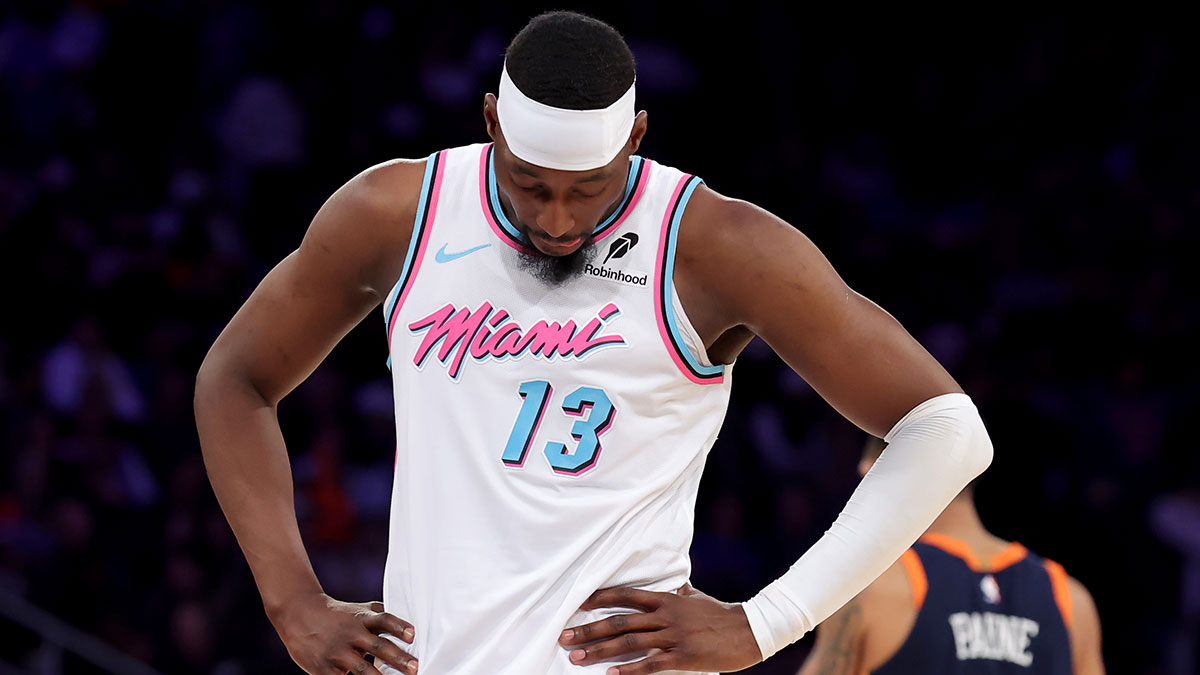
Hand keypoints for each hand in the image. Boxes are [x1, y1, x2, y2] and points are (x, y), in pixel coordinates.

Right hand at [269, 592, 417, 673]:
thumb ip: (379, 615)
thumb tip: (407, 623)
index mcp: (362, 618)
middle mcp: (351, 633)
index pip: (384, 619)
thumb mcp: (358, 609)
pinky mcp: (323, 667)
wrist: (298, 614)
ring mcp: (337, 651)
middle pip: (378, 645)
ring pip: (362, 667)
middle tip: (415, 667)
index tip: (412, 635)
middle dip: (398, 658)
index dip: (399, 626)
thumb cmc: (336, 614)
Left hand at [559, 584, 762, 673]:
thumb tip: (673, 585)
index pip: (625, 595)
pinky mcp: (682, 657)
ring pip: (628, 642)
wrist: (748, 630)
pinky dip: (628, 671)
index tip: (577, 604)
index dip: (599, 598)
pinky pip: (650, 664)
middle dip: (588, 629)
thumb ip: (679, 593)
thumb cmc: (720, 613)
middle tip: (564, 637)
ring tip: (576, 657)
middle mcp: (665, 615)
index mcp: (666, 599)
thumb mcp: (696, 597)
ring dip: (599, 650)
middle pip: (619, 621)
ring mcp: (672, 636)